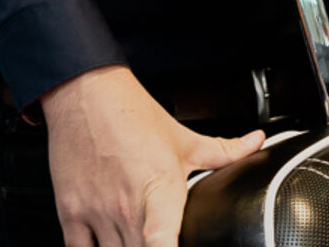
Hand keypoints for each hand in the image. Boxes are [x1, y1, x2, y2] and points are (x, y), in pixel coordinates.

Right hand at [41, 65, 262, 246]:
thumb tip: (258, 143)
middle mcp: (128, 207)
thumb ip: (225, 151)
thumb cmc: (136, 118)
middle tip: (162, 240)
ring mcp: (96, 213)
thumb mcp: (186, 139)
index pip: (161, 240)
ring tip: (137, 239)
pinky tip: (107, 245)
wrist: (88, 97)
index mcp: (161, 191)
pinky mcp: (70, 213)